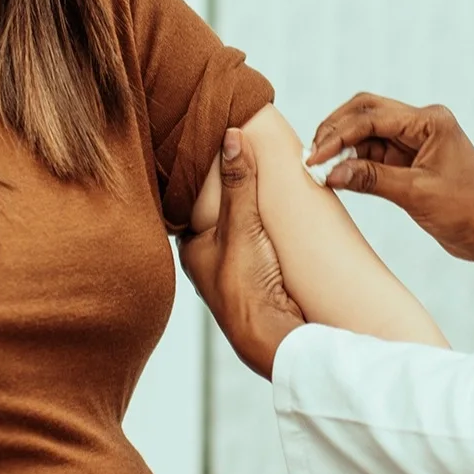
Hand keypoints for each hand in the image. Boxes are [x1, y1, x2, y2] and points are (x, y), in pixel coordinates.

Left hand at [179, 128, 306, 378]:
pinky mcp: (258, 281)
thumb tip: (232, 136)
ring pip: (239, 232)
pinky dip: (267, 231)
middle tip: (247, 159)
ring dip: (252, 213)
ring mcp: (232, 272)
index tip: (217, 149)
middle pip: (218, 216)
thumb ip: (238, 183)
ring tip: (268, 180)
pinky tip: (281, 218)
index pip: (192, 202)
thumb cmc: (245, 287)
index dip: (205, 177)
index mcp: (192, 248)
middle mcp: (207, 261)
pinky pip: (259, 246)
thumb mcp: (241, 225)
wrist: (272, 337)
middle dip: (231, 193)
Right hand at [310, 94, 473, 332]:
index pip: (371, 116)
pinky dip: (356, 162)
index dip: (338, 135)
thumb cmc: (467, 211)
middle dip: (336, 131)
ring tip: (321, 169)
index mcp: (430, 121)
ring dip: (344, 148)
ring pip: (367, 133)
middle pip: (366, 112)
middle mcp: (423, 123)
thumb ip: (370, 178)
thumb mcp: (415, 194)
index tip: (314, 157)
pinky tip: (339, 176)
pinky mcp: (411, 160)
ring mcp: (417, 141)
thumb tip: (330, 172)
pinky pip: (375, 153)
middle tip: (312, 156)